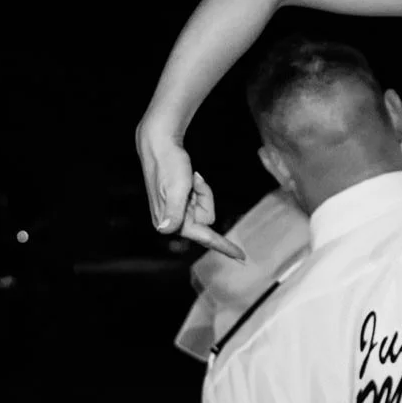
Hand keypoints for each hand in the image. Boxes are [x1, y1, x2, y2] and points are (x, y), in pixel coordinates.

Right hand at [137, 121, 245, 260]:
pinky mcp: (180, 203)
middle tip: (193, 180)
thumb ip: (174, 212)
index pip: (204, 238)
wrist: (159, 145)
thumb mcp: (176, 189)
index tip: (242, 257)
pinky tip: (189, 177)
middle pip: (207, 218)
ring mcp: (177, 212)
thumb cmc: (168, 165)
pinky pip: (200, 199)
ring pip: (205, 207)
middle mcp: (174, 221)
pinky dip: (199, 188)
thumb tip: (165, 230)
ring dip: (202, 191)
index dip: (224, 247)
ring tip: (189, 177)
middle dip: (205, 197)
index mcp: (171, 222)